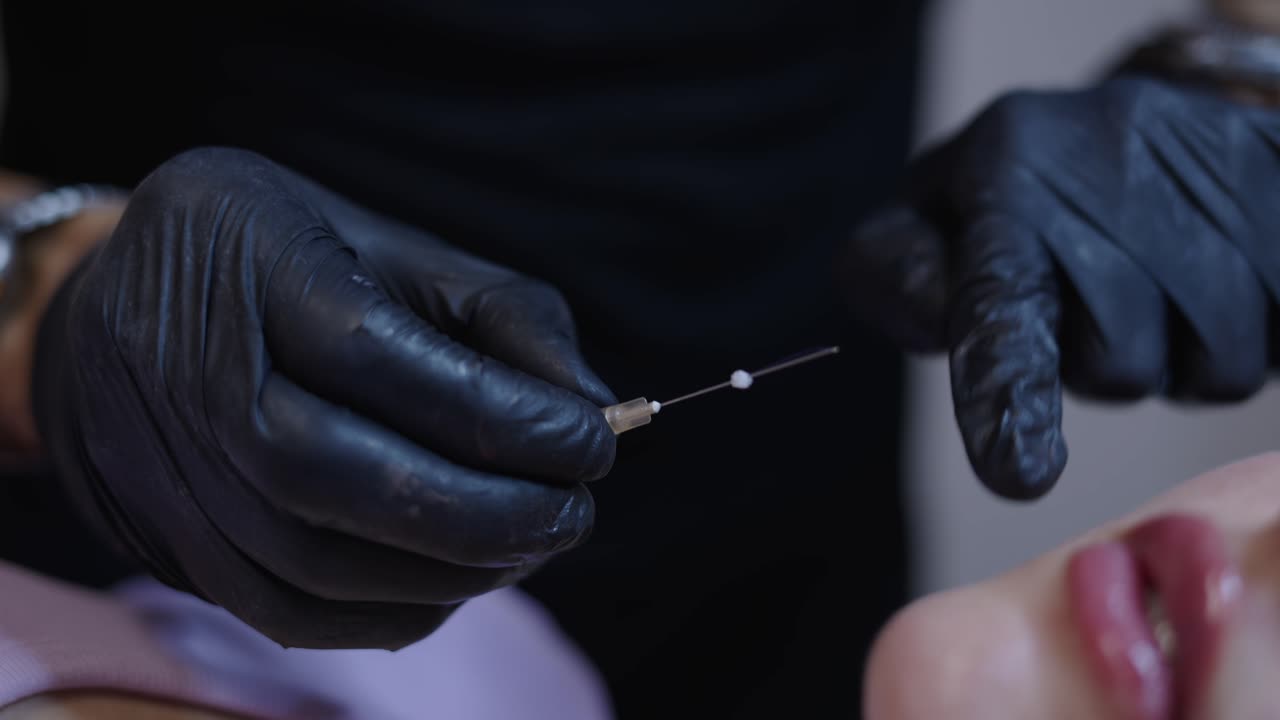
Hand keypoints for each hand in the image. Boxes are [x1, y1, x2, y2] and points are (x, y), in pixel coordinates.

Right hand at [32, 147, 616, 648]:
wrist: (110, 320)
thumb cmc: (284, 268)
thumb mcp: (394, 247)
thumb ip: (503, 315)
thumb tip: (596, 410)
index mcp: (248, 259)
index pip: (371, 357)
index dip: (497, 415)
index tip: (592, 445)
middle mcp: (187, 372)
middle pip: (330, 474)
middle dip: (481, 513)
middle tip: (573, 514)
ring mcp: (169, 470)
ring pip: (313, 563)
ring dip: (450, 572)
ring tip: (531, 545)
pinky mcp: (176, 547)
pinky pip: (291, 614)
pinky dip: (395, 612)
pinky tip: (460, 582)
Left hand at [843, 76, 1279, 499]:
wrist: (1126, 122)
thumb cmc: (1003, 198)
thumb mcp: (920, 219)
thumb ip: (895, 277)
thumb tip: (937, 327)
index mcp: (1007, 172)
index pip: (1006, 302)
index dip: (1011, 389)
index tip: (1018, 473)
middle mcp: (1114, 156)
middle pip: (1121, 359)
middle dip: (1104, 363)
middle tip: (1092, 307)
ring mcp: (1219, 163)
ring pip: (1219, 359)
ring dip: (1183, 352)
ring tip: (1155, 287)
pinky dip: (1251, 332)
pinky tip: (1220, 278)